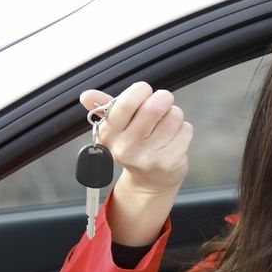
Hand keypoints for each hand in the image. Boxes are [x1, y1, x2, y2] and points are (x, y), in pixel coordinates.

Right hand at [80, 82, 193, 245]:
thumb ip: (104, 108)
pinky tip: (174, 138)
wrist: (149, 181)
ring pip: (174, 116)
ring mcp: (150, 157)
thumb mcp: (115, 128)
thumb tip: (86, 95)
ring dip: (174, 114)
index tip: (143, 91)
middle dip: (163, 98)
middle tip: (162, 101)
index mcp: (110, 134)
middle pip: (154, 107)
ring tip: (165, 124)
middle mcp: (127, 147)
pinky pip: (186, 130)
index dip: (140, 90)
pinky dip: (183, 129)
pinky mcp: (171, 161)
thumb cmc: (134, 146)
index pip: (125, 103)